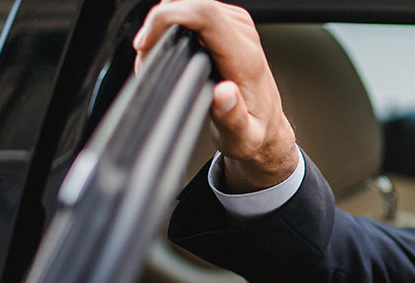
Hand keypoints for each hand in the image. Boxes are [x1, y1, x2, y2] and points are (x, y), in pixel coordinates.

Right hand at [133, 0, 297, 191]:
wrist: (269, 127)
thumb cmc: (254, 132)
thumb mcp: (243, 137)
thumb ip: (233, 117)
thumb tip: (224, 93)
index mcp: (245, 58)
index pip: (204, 14)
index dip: (168, 18)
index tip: (147, 43)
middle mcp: (244, 36)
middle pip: (191, 3)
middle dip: (159, 24)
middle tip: (146, 56)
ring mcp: (238, 26)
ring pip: (189, 4)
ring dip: (165, 23)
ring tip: (156, 55)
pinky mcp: (229, 25)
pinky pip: (194, 10)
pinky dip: (175, 23)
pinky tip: (170, 47)